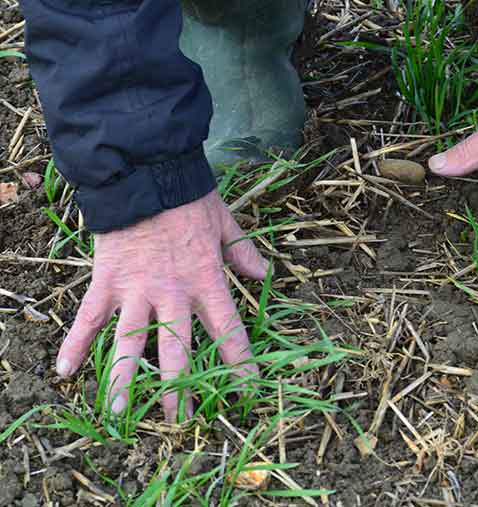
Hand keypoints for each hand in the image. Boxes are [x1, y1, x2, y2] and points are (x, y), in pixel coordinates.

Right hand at [56, 191, 267, 421]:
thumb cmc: (188, 198)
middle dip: (178, 387)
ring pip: (130, 343)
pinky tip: (64, 372)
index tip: (248, 387)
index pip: (228, 329)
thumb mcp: (226, 224)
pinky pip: (88, 318)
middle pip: (177, 350)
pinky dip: (75, 343)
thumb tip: (266, 273)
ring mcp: (137, 291)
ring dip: (124, 379)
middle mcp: (173, 294)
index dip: (239, 360)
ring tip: (119, 413)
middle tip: (179, 420)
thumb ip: (243, 253)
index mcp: (207, 281)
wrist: (145, 174)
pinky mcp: (106, 282)